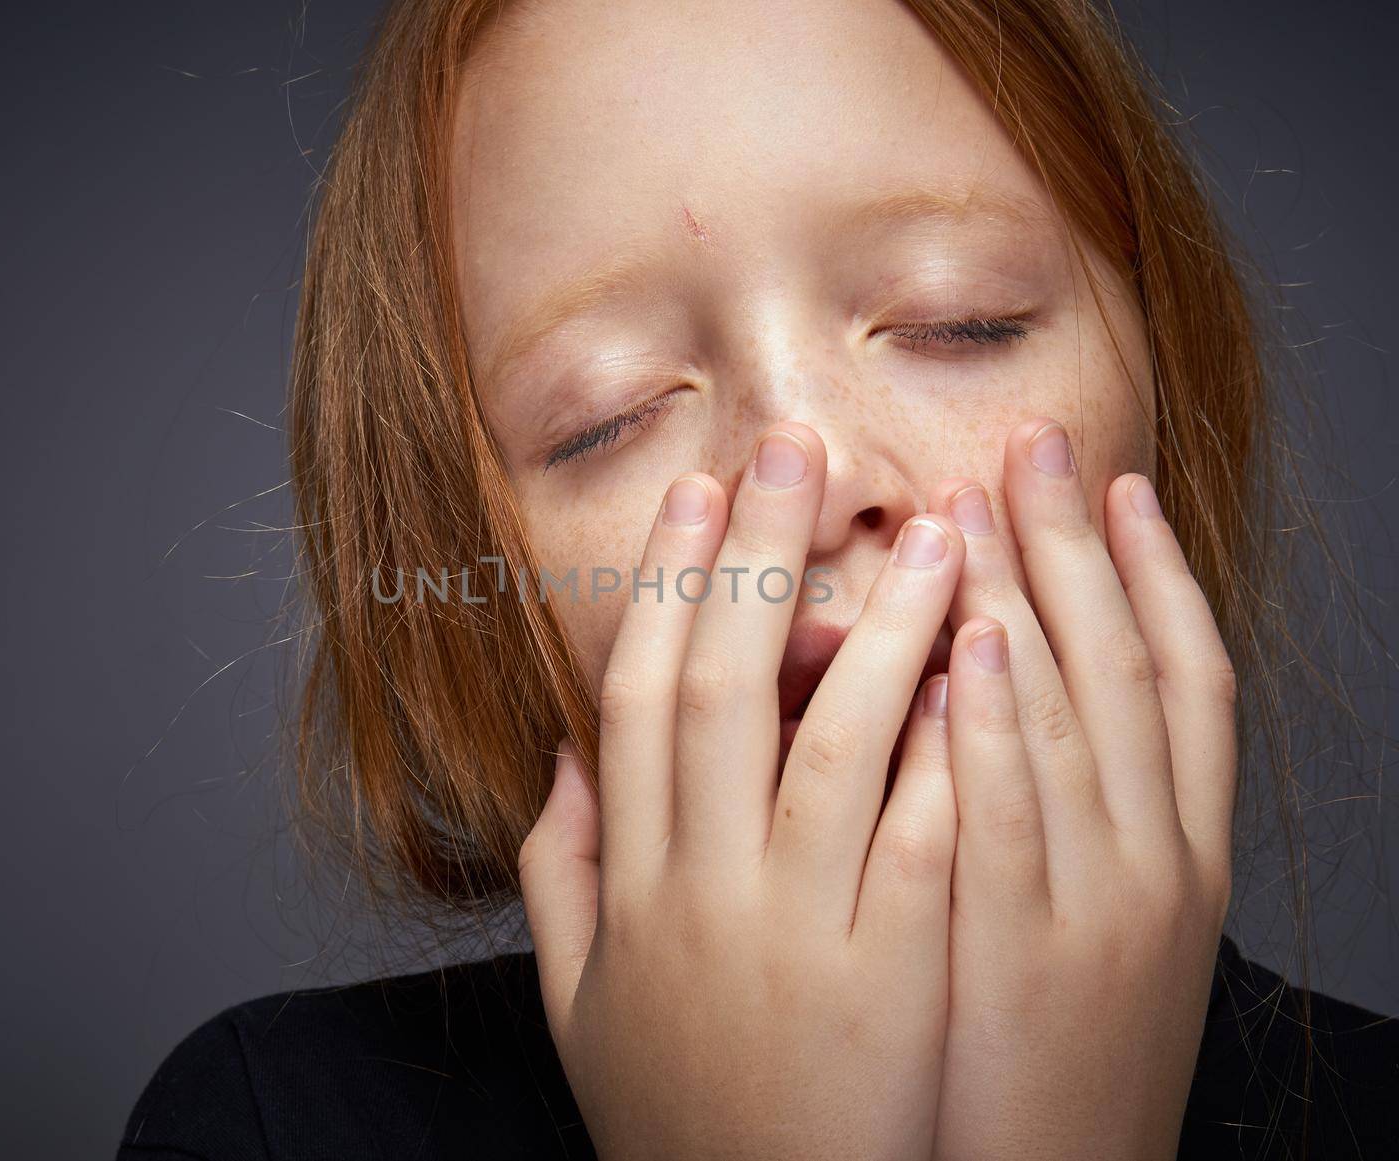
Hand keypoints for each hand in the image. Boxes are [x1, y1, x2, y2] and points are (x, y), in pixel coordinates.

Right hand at [520, 422, 967, 1159]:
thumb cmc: (676, 1112)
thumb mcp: (580, 998)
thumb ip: (559, 870)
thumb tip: (562, 752)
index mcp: (632, 883)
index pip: (640, 699)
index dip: (667, 586)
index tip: (699, 493)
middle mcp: (704, 888)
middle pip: (725, 688)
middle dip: (756, 558)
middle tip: (791, 448)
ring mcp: (800, 928)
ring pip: (833, 743)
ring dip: (880, 626)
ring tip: (927, 528)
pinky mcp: (892, 972)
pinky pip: (922, 836)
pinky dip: (950, 743)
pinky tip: (986, 659)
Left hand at [924, 418, 1236, 1159]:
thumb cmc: (1058, 1058)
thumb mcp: (1095, 926)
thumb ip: (1057, 813)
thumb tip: (987, 690)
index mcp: (1183, 849)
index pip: (1184, 679)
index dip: (1154, 572)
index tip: (1113, 479)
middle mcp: (1161, 861)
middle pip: (1127, 671)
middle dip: (1082, 549)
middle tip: (1032, 439)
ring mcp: (1102, 906)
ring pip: (1075, 724)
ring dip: (1029, 602)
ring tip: (978, 497)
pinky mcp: (1030, 959)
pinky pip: (1010, 822)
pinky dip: (995, 728)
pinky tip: (961, 643)